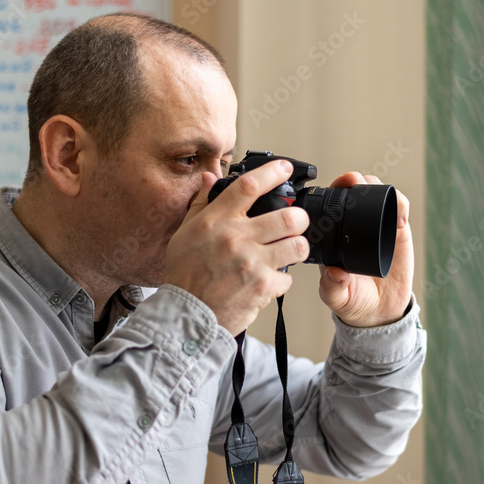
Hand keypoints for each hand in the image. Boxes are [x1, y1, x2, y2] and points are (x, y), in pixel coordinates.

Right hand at [164, 160, 310, 335]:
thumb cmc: (184, 274)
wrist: (186, 315)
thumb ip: (202, 204)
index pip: (249, 186)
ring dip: (298, 247)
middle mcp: (236, 238)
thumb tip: (210, 178)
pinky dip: (282, 280)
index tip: (285, 168)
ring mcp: (251, 264)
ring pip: (297, 245)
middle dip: (299, 217)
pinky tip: (270, 280)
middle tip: (296, 221)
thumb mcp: (185, 233)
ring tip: (290, 249)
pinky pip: (288, 278)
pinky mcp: (262, 288)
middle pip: (288, 216)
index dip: (273, 172)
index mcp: (216, 221)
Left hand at [318, 172, 413, 327]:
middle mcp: (354, 227)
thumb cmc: (353, 301)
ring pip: (376, 195)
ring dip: (377, 186)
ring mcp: (377, 226)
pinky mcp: (397, 232)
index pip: (330, 206)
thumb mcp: (337, 297)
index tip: (335, 188)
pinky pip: (399, 210)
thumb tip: (335, 273)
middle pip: (354, 193)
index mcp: (334, 237)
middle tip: (355, 181)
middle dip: (354, 180)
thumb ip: (332, 287)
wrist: (380, 311)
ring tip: (378, 191)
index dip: (332, 192)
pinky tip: (399, 215)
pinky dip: (400, 204)